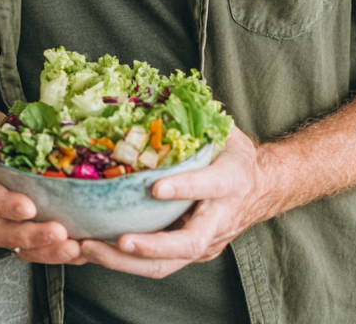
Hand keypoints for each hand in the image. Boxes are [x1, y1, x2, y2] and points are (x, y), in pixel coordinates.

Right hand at [0, 106, 81, 264]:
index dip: (4, 204)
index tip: (29, 206)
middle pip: (0, 232)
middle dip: (30, 235)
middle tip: (58, 232)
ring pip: (17, 249)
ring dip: (46, 251)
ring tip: (72, 247)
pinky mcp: (14, 237)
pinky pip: (32, 253)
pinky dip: (54, 255)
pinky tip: (77, 251)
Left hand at [77, 125, 273, 277]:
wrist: (263, 187)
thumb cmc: (235, 153)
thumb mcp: (223, 130)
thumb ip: (196, 117)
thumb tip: (157, 90)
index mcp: (230, 180)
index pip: (209, 186)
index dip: (184, 187)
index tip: (155, 188)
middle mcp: (220, 218)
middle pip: (189, 244)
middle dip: (151, 246)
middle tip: (118, 240)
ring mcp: (206, 241)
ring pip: (169, 263)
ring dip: (128, 261)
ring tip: (92, 250)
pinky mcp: (191, 254)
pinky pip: (159, 264)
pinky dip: (126, 262)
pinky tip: (97, 252)